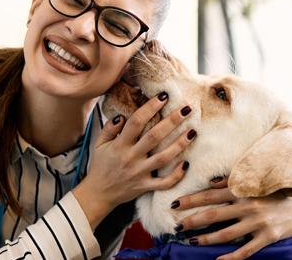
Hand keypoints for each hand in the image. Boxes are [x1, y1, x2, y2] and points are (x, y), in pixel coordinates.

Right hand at [72, 93, 195, 224]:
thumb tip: (122, 115)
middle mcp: (131, 157)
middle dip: (171, 121)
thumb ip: (109, 128)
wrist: (98, 194)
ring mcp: (139, 173)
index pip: (136, 122)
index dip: (150, 107)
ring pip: (163, 158)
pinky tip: (186, 164)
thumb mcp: (99, 144)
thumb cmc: (100, 166)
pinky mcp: (145, 186)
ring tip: (193, 132)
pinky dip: (176, 175)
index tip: (163, 96)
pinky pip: (164, 182)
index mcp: (119, 145)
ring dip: (179, 145)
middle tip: (187, 109)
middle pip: (154, 136)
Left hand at [172, 176, 291, 259]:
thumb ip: (232, 182)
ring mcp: (258, 223)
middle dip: (193, 221)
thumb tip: (210, 182)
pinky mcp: (267, 237)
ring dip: (206, 239)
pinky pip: (246, 250)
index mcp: (243, 191)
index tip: (174, 204)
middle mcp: (249, 206)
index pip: (210, 195)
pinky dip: (231, 258)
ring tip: (193, 241)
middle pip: (213, 215)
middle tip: (178, 226)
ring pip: (226, 234)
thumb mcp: (255, 182)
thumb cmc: (276, 192)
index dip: (191, 200)